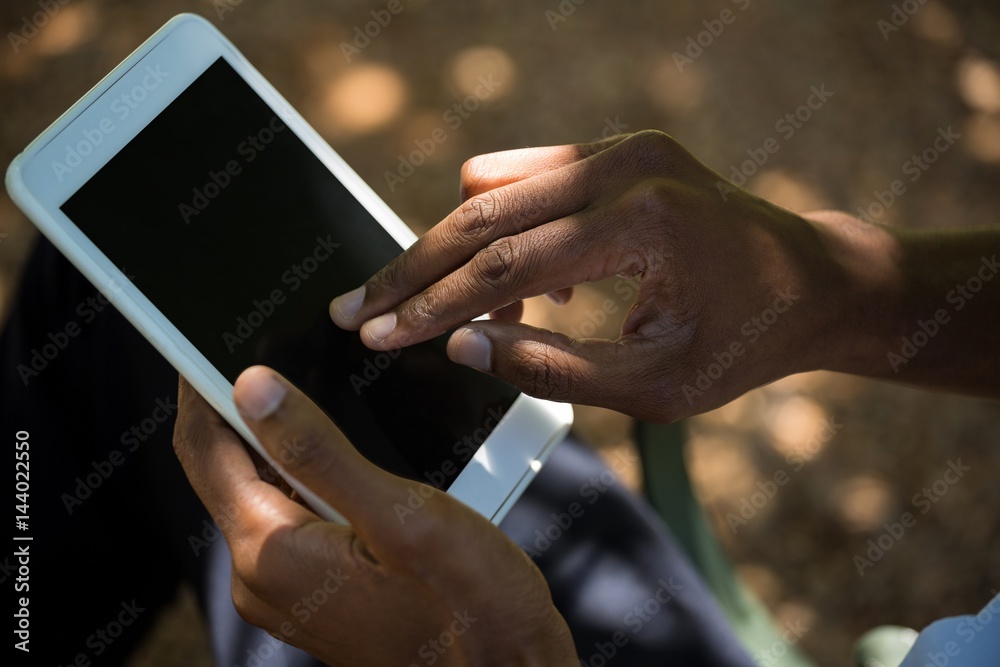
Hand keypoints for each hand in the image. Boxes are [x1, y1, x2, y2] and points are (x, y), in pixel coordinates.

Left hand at [172, 367, 576, 666]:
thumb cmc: (470, 607)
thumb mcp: (399, 512)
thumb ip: (318, 450)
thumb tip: (251, 390)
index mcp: (271, 551)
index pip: (205, 450)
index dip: (198, 388)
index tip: (200, 341)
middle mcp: (264, 576)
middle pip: (227, 469)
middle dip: (239, 410)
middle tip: (271, 350)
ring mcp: (288, 589)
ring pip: (261, 491)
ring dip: (277, 442)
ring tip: (310, 391)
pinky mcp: (317, 592)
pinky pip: (290, 518)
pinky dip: (303, 476)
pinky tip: (341, 454)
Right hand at [330, 131, 866, 420]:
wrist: (811, 283)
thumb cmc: (744, 343)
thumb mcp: (653, 388)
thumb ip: (551, 370)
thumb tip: (461, 347)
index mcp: (644, 222)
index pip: (504, 263)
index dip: (431, 305)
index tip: (376, 334)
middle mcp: (628, 164)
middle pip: (479, 209)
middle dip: (414, 267)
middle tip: (359, 308)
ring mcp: (623, 147)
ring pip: (491, 184)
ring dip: (463, 252)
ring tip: (478, 317)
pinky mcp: (617, 149)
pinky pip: (525, 181)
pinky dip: (503, 231)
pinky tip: (531, 290)